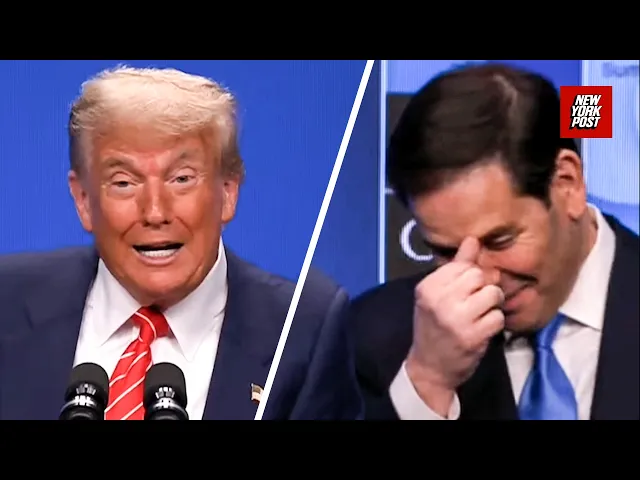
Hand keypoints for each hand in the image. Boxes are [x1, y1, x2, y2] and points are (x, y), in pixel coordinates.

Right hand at [406, 237, 504, 415]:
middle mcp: (440, 299)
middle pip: (479, 276)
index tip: (466, 291)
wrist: (429, 368)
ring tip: (480, 315)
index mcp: (428, 287)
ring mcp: (456, 318)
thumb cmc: (434, 327)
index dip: (472, 276)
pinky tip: (482, 330)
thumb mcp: (437, 296)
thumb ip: (455, 268)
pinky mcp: (472, 336)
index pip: (464, 265)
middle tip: (476, 303)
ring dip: (491, 306)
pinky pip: (497, 317)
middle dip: (484, 288)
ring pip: (492, 294)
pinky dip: (494, 324)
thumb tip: (473, 240)